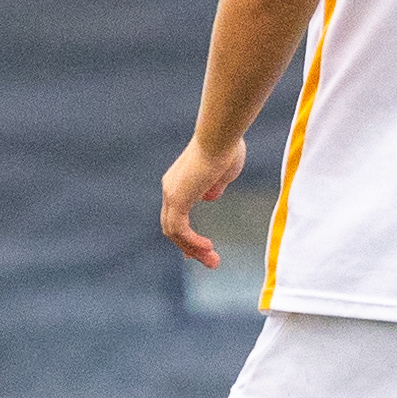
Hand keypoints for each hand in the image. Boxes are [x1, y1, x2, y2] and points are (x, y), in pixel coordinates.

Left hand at [161, 135, 246, 266]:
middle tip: (210, 261)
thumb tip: (210, 197)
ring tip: (212, 261)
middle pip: (173, 227)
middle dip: (191, 247)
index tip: (203, 248)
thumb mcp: (223, 172)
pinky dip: (192, 242)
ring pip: (174, 232)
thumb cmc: (226, 148)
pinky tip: (207, 248)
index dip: (188, 235)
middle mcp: (170, 188)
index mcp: (179, 182)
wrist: (220, 136)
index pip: (176, 215)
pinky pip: (180, 229)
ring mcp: (172, 194)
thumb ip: (216, 186)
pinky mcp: (178, 199)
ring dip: (193, 249)